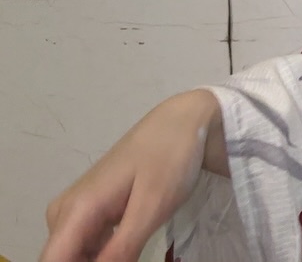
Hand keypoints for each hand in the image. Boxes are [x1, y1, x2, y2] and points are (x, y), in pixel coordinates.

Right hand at [41, 89, 224, 261]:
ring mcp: (75, 212)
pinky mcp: (89, 212)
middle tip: (131, 256)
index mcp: (76, 210)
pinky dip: (102, 257)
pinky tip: (127, 253)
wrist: (179, 123)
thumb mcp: (152, 208)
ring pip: (73, 257)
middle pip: (61, 261)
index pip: (52, 261)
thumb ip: (122, 248)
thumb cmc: (169, 159)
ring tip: (132, 253)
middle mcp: (65, 213)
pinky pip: (84, 247)